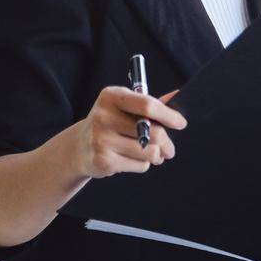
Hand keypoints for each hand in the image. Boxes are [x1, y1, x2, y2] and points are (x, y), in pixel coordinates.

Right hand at [70, 86, 185, 178]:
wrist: (79, 148)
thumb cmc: (111, 123)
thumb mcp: (125, 106)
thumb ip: (150, 103)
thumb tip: (177, 95)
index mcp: (111, 96)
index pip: (147, 105)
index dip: (168, 115)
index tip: (181, 123)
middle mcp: (103, 116)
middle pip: (152, 132)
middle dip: (167, 143)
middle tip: (170, 149)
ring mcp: (101, 139)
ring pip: (148, 151)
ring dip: (157, 155)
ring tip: (155, 155)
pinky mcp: (102, 161)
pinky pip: (139, 165)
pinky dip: (144, 164)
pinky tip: (135, 160)